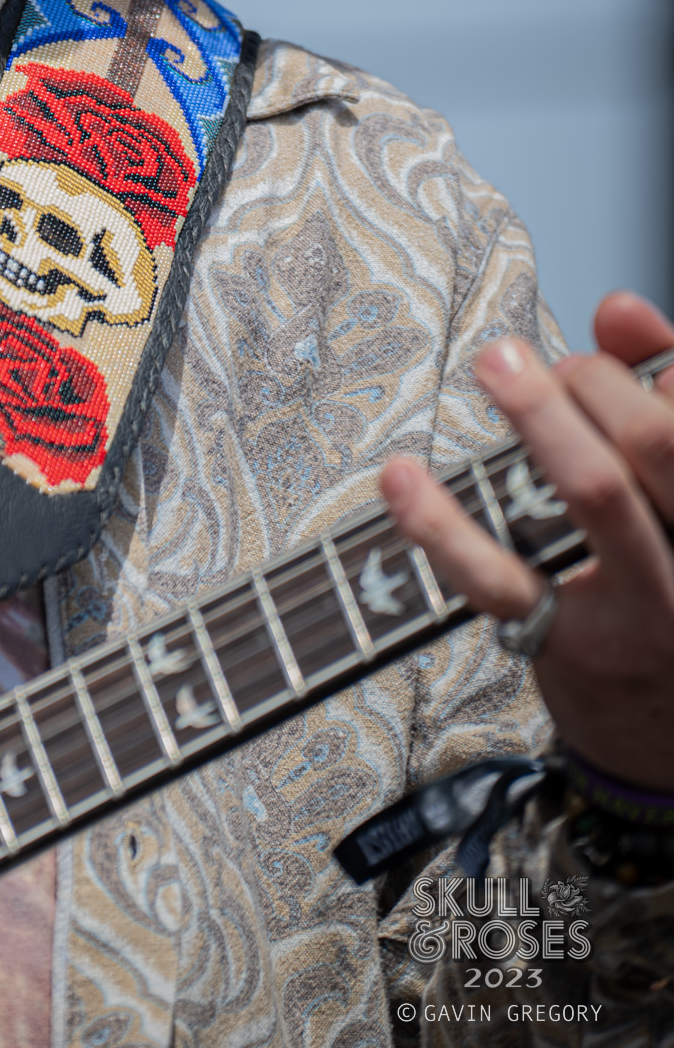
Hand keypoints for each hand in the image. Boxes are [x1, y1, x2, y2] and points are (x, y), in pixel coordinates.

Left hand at [380, 291, 673, 791]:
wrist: (663, 741)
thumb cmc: (660, 580)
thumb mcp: (668, 495)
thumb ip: (653, 390)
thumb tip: (619, 307)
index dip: (654, 364)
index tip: (607, 341)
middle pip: (659, 446)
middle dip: (597, 380)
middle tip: (539, 365)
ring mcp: (644, 609)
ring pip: (598, 496)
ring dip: (540, 416)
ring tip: (497, 363)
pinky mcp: (571, 647)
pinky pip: (502, 578)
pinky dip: (441, 523)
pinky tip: (401, 477)